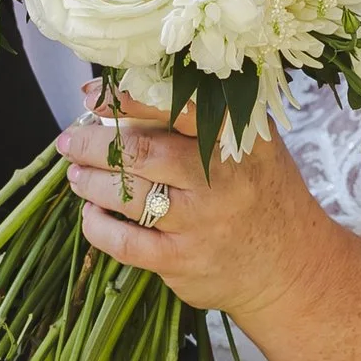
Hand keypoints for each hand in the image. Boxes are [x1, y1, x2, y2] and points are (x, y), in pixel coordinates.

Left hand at [55, 91, 332, 324]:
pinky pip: (124, 241)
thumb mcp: (251, 145)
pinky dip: (97, 225)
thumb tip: (127, 94)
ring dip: (90, 182)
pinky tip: (93, 214)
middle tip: (70, 141)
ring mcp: (201, 222)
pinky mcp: (183, 261)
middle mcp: (220, 177)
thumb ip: (204, 119)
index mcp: (236, 138)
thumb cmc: (258, 193)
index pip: (176, 104)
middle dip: (93, 143)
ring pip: (126, 194)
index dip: (125, 95)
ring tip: (78, 175)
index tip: (92, 94)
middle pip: (140, 149)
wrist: (290, 267)